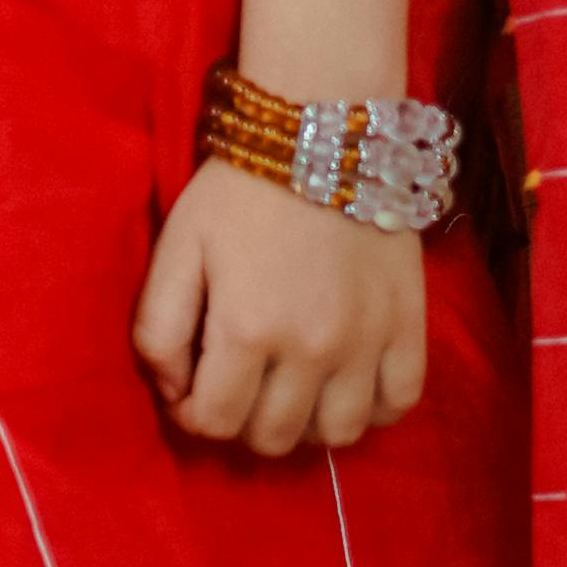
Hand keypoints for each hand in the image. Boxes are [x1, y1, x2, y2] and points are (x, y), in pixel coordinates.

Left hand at [132, 160, 424, 457]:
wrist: (322, 129)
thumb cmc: (238, 188)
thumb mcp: (176, 247)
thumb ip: (158, 326)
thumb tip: (173, 390)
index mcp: (246, 330)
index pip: (214, 423)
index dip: (191, 415)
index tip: (190, 389)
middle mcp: (311, 349)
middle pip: (274, 437)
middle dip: (242, 421)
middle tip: (237, 384)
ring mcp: (367, 342)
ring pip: (338, 434)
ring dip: (306, 425)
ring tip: (290, 389)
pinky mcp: (408, 325)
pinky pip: (399, 402)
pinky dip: (372, 409)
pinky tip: (345, 384)